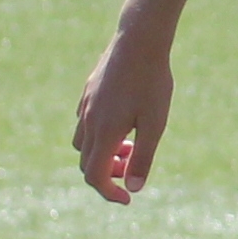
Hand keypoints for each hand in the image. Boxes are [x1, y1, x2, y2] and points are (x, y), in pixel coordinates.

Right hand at [72, 30, 173, 203]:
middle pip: (87, 163)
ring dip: (102, 153)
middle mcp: (88, 121)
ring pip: (82, 143)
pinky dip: (98, 134)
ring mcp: (85, 105)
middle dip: (108, 173)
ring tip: (130, 142)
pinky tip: (121, 122)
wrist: (139, 40)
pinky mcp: (88, 92)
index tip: (128, 198)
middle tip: (134, 165)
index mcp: (104, 132)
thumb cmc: (152, 82)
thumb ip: (143, 158)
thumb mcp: (155, 124)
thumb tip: (134, 188)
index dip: (109, 193)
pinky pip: (84, 122)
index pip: (95, 176)